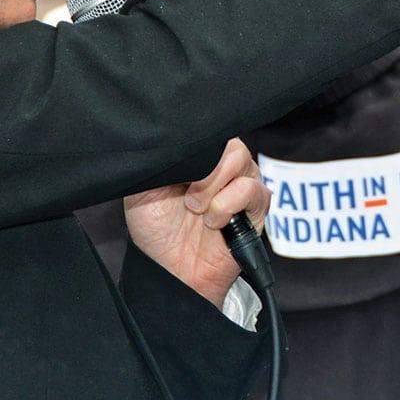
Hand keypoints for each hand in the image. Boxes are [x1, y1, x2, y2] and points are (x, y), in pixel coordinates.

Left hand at [123, 139, 268, 308]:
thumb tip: (171, 140)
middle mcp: (222, 162)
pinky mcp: (257, 205)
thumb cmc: (156, 228)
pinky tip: (214, 222)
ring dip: (213, 188)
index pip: (205, 130)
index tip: (177, 171)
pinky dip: (227, 206)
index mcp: (198, 153)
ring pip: (240, 159)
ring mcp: (242, 181)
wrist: (170, 269)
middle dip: (204, 170)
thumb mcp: (142, 186)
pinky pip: (252, 190)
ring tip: (198, 210)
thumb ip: (156, 158)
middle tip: (187, 197)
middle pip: (226, 140)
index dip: (194, 147)